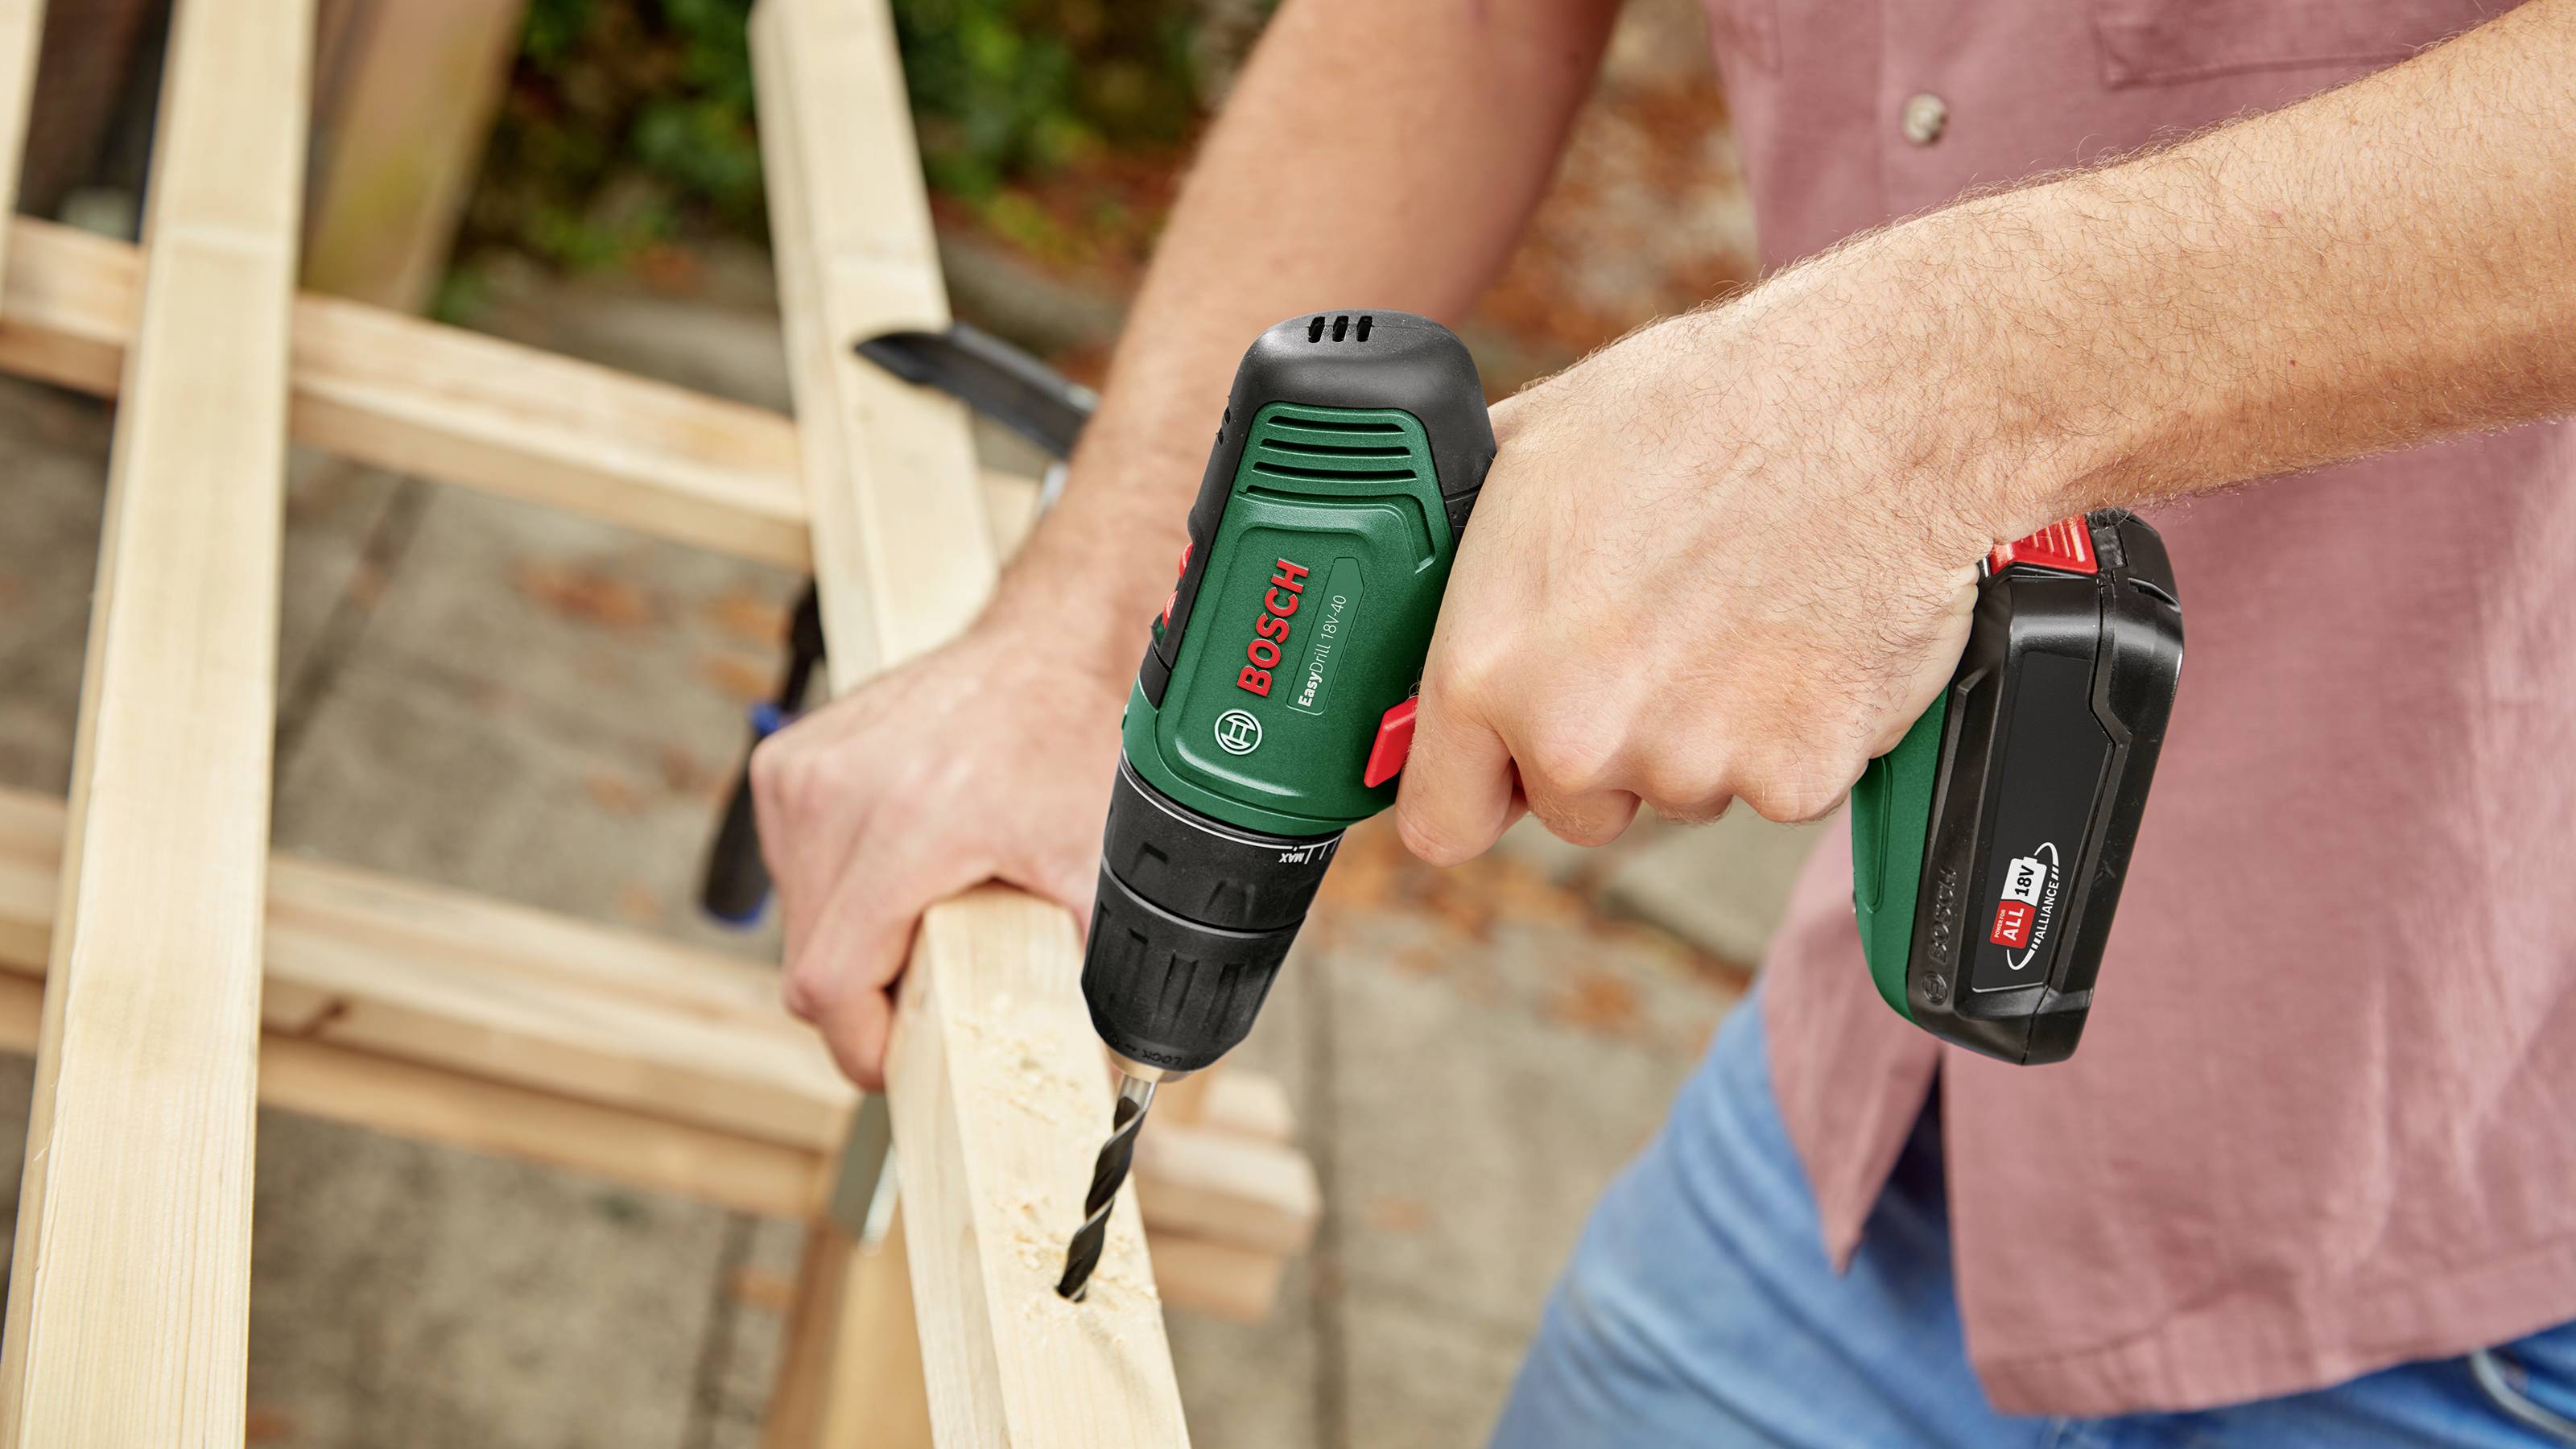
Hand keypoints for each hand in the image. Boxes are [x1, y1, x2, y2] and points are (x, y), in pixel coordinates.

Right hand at [749, 596, 1131, 1088]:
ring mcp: (800, 773)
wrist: (1049, 646)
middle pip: (812, 962)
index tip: (903, 1058)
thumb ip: (1082, 978)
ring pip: (796, 919)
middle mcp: (836, 794)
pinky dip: (839, 884)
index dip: (864, 1044)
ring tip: (928, 903)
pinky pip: (792, 867)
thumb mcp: (1089, 871)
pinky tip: (899, 859)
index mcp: (908, 826)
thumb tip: (1091, 1072)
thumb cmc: (1072, 745)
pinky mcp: (785, 762)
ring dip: (854, 936)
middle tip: (941, 973)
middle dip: (872, 991)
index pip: (829, 985)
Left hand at [1394, 292, 2022, 863]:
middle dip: (1605, 748)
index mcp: (1490, 666)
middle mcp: (1577, 733)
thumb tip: (1428, 575)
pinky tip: (1800, 635)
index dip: (1475, 790)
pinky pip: (1777, 786)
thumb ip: (1465, 549)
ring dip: (1701, 732)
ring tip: (1735, 612)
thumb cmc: (1706, 408)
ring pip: (1679, 791)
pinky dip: (1793, 731)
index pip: (1441, 819)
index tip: (1501, 771)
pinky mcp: (1794, 778)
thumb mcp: (1533, 449)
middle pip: (1572, 810)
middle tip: (1654, 641)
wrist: (1869, 408)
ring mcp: (1688, 764)